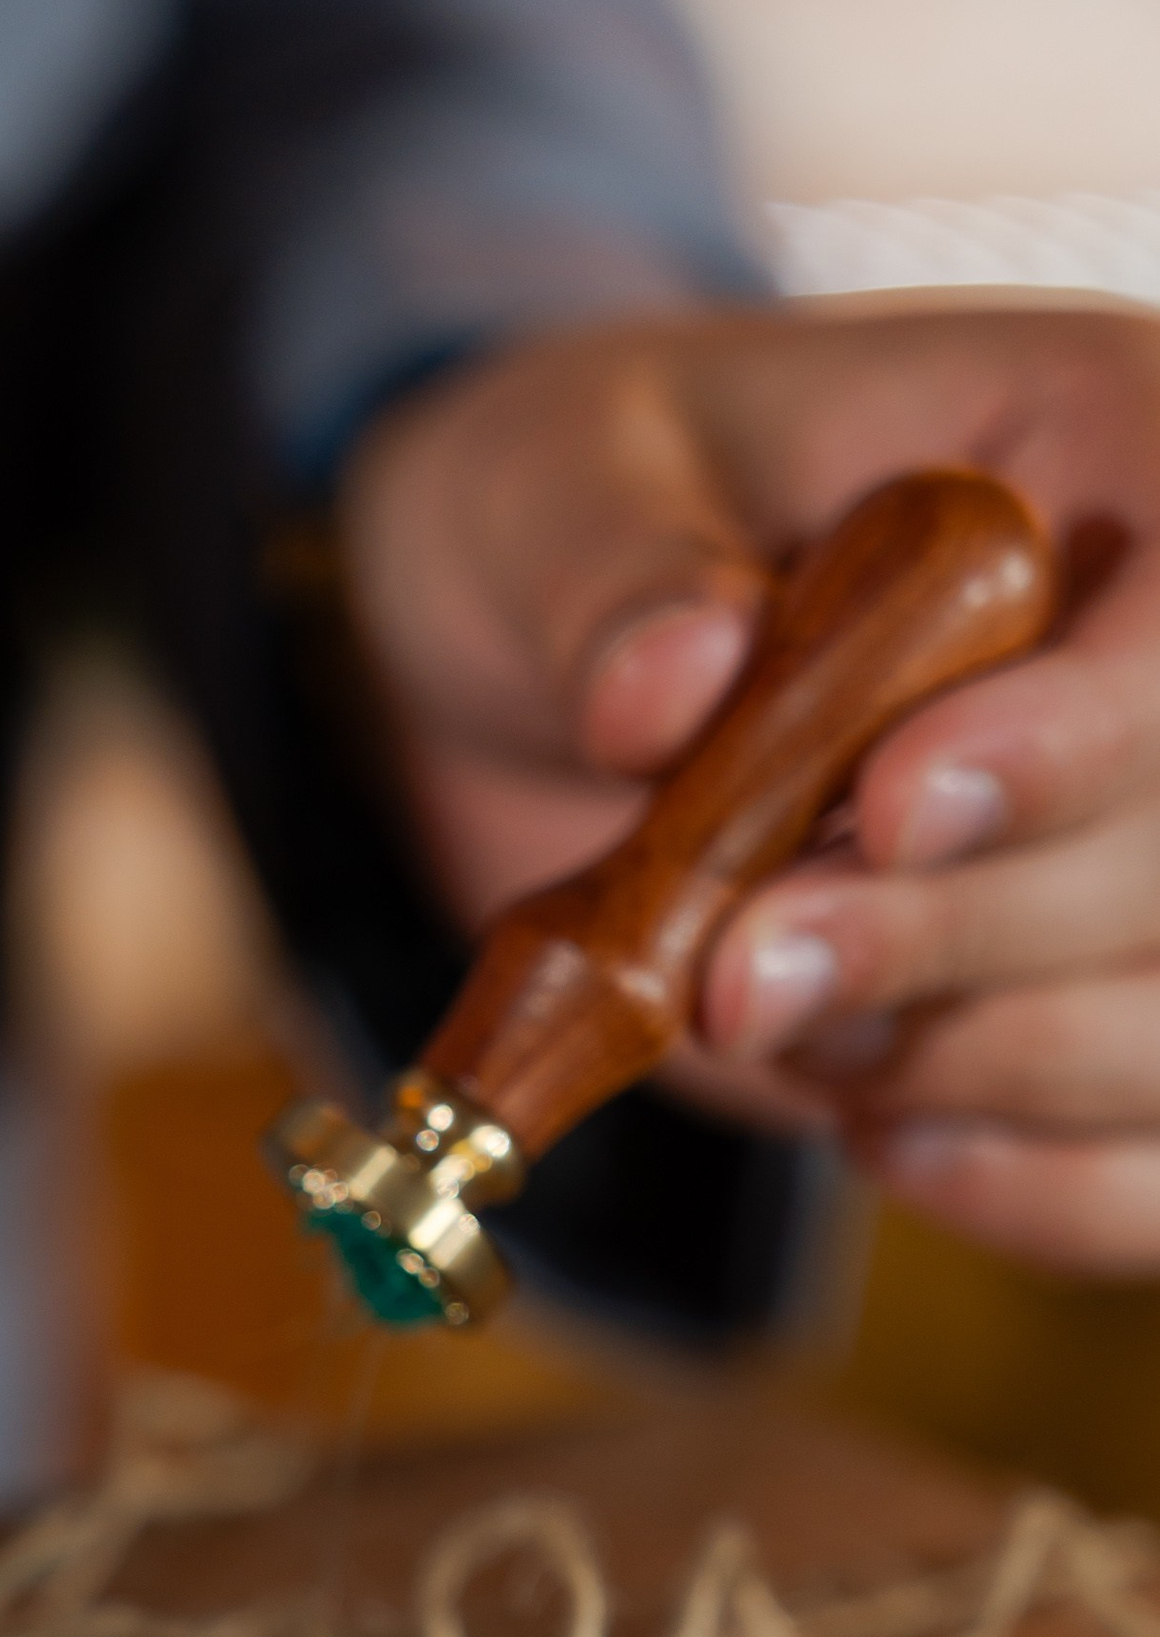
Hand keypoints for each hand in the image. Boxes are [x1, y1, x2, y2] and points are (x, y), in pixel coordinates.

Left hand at [339, 303, 1159, 1275]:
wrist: (539, 688)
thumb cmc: (584, 534)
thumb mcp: (564, 496)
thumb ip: (618, 581)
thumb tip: (664, 679)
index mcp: (1112, 451)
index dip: (1071, 745)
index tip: (887, 811)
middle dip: (956, 942)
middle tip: (733, 974)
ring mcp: (1149, 867)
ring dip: (947, 1060)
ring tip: (752, 1002)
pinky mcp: (1099, 1028)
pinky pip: (1153, 1177)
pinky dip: (1017, 1185)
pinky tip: (877, 1137)